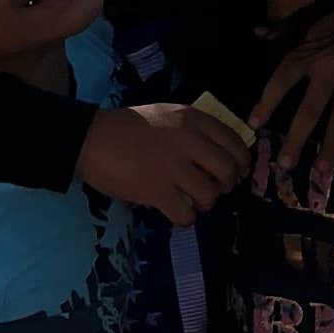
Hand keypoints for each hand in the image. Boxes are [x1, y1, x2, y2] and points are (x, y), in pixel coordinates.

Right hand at [83, 101, 246, 224]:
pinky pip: (186, 215)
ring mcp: (173, 167)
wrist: (91, 139)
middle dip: (227, 184)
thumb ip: (193, 129)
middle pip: (228, 170)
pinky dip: (184, 218)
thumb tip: (220, 153)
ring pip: (210, 195)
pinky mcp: (157, 191)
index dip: (242, 161)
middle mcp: (188, 141)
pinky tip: (175, 211)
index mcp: (191, 119)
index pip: (234, 141)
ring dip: (204, 202)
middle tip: (214, 188)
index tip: (238, 171)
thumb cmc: (128, 127)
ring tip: (190, 199)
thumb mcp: (166, 114)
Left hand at [256, 0, 333, 169]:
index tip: (254, 123)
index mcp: (311, 52)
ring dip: (329, 148)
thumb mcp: (313, 12)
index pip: (281, 82)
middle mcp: (330, 72)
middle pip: (309, 112)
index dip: (266, 104)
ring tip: (320, 172)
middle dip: (297, 140)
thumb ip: (284, 27)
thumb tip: (256, 34)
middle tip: (285, 165)